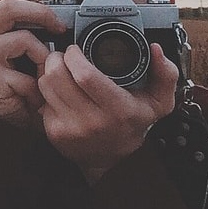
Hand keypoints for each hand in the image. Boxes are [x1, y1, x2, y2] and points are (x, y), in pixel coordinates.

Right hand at [0, 0, 64, 129]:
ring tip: (41, 70)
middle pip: (8, 6)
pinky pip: (27, 69)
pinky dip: (37, 82)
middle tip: (59, 26)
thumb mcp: (0, 47)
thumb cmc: (5, 83)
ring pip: (22, 37)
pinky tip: (32, 91)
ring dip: (42, 54)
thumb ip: (0, 22)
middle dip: (41, 12)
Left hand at [37, 43, 179, 182]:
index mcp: (119, 110)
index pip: (85, 75)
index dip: (75, 56)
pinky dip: (47, 91)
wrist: (112, 159)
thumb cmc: (133, 124)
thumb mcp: (159, 102)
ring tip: (61, 70)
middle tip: (65, 56)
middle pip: (57, 76)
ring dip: (49, 71)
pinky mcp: (54, 133)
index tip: (77, 49)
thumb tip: (156, 50)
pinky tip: (60, 91)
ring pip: (45, 86)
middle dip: (57, 58)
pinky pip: (42, 101)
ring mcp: (70, 128)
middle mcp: (93, 121)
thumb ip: (165, 74)